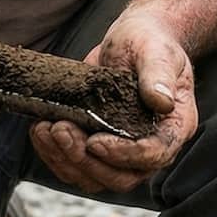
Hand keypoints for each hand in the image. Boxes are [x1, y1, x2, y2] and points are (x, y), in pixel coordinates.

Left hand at [32, 9, 197, 192]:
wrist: (134, 38)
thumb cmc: (150, 43)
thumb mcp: (156, 52)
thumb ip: (159, 75)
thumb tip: (161, 101)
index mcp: (175, 126)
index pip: (155, 155)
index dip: (124, 154)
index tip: (95, 141)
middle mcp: (151, 146)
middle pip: (122, 178)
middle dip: (86, 161)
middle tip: (61, 129)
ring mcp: (123, 151)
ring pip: (95, 178)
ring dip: (65, 159)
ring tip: (46, 129)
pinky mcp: (99, 147)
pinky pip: (76, 167)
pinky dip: (54, 154)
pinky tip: (41, 129)